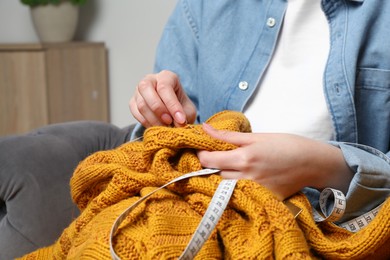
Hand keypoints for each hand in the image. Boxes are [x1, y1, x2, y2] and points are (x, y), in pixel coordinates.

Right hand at [129, 70, 195, 127]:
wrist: (172, 112)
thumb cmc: (181, 107)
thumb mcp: (188, 110)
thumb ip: (185, 116)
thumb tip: (179, 124)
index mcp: (166, 76)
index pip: (165, 87)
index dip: (172, 105)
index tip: (181, 120)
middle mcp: (150, 79)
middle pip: (146, 89)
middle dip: (158, 109)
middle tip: (169, 122)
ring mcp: (138, 91)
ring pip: (141, 104)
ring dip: (153, 119)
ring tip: (165, 128)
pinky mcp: (132, 102)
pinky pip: (136, 113)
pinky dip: (146, 123)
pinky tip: (156, 128)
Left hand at [197, 124, 352, 199]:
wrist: (313, 163)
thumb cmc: (286, 145)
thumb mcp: (256, 137)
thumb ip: (228, 136)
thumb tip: (205, 129)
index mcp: (244, 159)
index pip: (209, 161)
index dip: (201, 154)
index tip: (203, 149)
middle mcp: (247, 178)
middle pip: (215, 175)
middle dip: (211, 166)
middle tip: (216, 157)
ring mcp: (255, 192)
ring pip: (226, 187)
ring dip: (223, 177)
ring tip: (231, 167)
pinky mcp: (263, 200)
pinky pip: (242, 195)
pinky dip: (239, 187)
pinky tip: (247, 178)